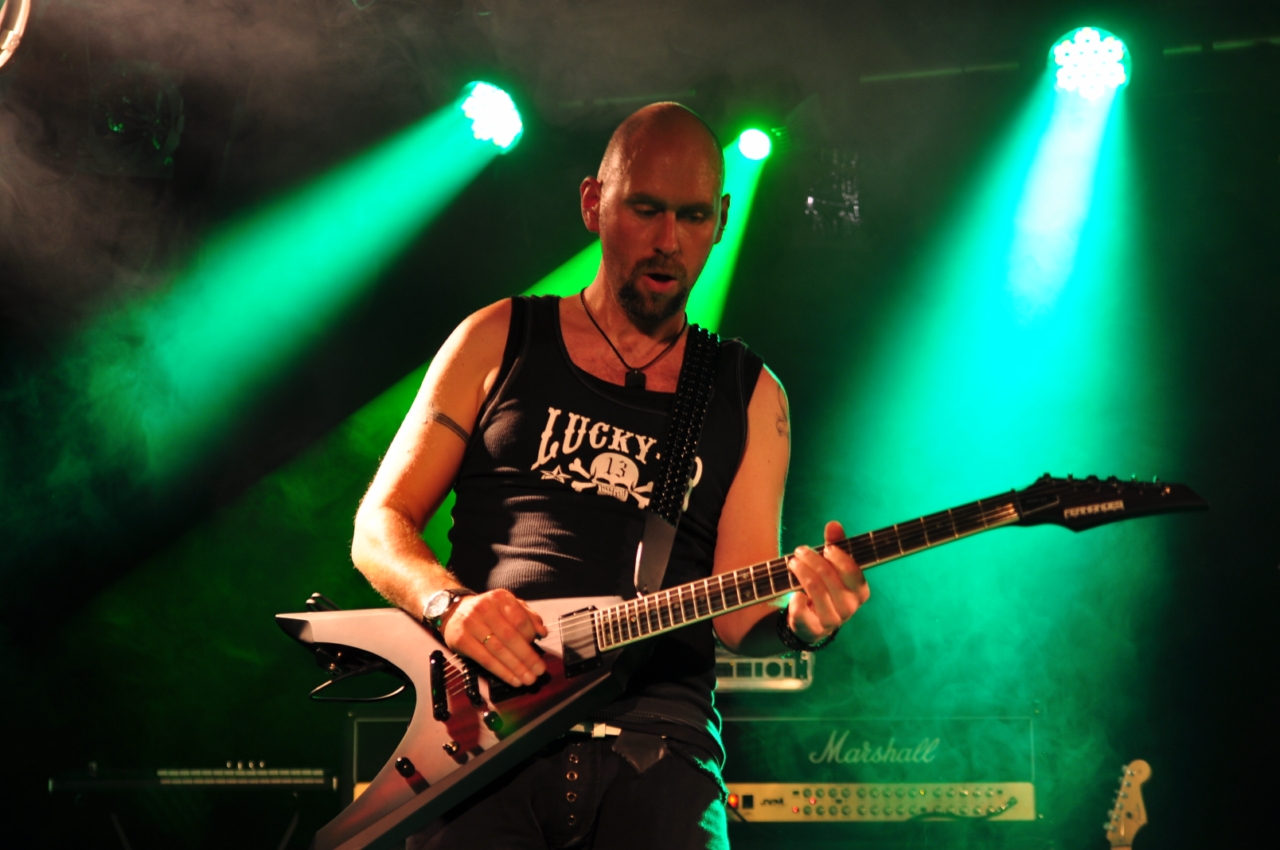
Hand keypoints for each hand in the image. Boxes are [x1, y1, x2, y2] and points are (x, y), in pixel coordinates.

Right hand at [440, 589, 548, 686]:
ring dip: (516, 668)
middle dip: (527, 656)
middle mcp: (485, 608)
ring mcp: (471, 624)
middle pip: (510, 636)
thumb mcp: (507, 606)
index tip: (538, 648)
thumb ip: (527, 616)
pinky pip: (485, 660)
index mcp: (500, 598)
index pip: (519, 619)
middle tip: (539, 670)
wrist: (453, 611)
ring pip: (498, 650)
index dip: (530, 636)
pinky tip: (513, 679)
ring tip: (528, 678)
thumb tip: (542, 632)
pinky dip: (501, 672)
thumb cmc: (487, 611)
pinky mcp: (461, 640)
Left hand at [786, 520, 868, 642]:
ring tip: (792, 563)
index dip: (838, 557)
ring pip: (815, 590)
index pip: (852, 571)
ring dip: (801, 572)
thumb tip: (833, 524)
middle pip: (829, 577)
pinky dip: (796, 600)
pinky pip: (802, 612)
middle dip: (812, 559)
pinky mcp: (813, 629)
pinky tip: (794, 593)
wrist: (814, 622)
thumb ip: (836, 545)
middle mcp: (849, 607)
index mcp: (860, 591)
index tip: (826, 548)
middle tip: (799, 551)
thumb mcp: (833, 566)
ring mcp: (832, 620)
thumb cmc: (827, 588)